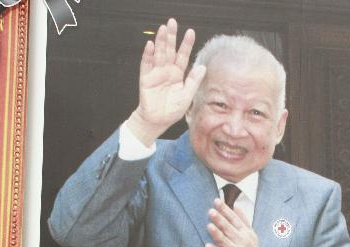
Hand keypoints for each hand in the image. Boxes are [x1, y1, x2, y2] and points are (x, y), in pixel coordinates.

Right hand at [127, 18, 205, 145]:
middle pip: (169, 50)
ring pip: (159, 54)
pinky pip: (146, 64)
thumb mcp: (186, 97)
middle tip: (173, 22)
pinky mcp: (146, 79)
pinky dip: (148, 55)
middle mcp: (167, 70)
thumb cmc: (172, 110)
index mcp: (177, 74)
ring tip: (163, 29)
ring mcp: (156, 73)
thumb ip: (193, 82)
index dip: (186, 44)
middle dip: (171, 37)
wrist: (157, 121)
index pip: (183, 56)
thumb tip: (203, 67)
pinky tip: (150, 45)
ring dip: (160, 41)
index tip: (191, 32)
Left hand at [205, 200, 266, 246]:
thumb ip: (243, 220)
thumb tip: (235, 206)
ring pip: (224, 240)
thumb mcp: (251, 234)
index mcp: (245, 232)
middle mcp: (241, 240)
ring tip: (209, 226)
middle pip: (228, 228)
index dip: (225, 210)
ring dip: (216, 233)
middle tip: (211, 211)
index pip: (234, 218)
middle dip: (220, 219)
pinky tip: (207, 246)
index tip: (217, 202)